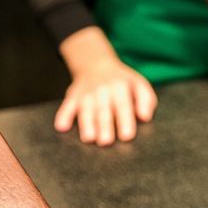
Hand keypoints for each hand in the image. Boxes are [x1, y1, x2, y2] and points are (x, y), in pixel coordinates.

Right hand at [55, 26, 157, 145]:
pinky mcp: (72, 97)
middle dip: (105, 126)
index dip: (125, 120)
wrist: (96, 65)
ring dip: (86, 124)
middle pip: (104, 110)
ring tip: (89, 138)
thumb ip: (146, 100)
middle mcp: (103, 90)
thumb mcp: (139, 84)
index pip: (124, 105)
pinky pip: (66, 106)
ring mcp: (86, 94)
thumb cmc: (122, 82)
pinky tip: (62, 127)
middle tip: (107, 141)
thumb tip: (146, 117)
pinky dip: (63, 116)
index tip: (127, 136)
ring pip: (86, 111)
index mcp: (121, 87)